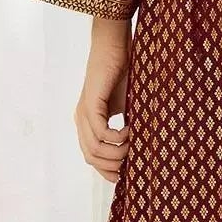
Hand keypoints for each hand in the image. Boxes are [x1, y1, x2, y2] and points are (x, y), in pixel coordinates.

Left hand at [75, 20, 131, 181]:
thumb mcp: (126, 106)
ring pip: (95, 149)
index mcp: (87, 122)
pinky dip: (118, 137)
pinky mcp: (91, 104)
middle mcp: (81, 120)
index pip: (91, 157)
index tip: (125, 175)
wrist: (115, 45)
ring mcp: (83, 112)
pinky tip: (131, 129)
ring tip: (134, 144)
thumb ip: (126, 126)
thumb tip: (140, 148)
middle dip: (112, 166)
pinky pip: (101, 133)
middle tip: (132, 163)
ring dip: (118, 153)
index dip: (106, 170)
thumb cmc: (123, 72)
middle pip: (91, 158)